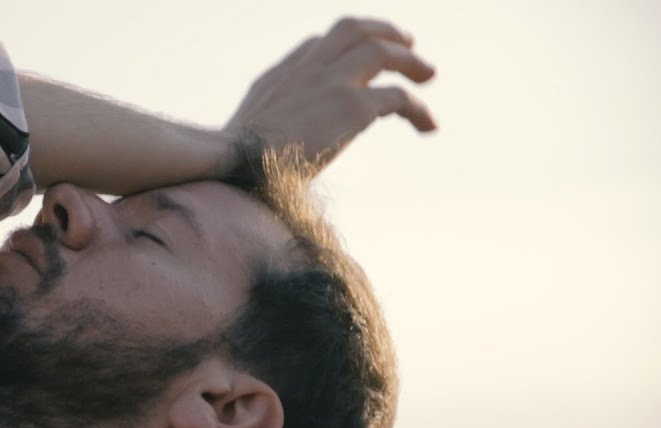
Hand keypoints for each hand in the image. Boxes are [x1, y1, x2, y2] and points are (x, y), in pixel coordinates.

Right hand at [227, 17, 436, 166]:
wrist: (236, 163)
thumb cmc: (232, 164)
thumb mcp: (240, 137)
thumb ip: (259, 133)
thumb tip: (254, 157)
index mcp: (279, 77)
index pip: (316, 46)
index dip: (342, 49)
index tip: (356, 64)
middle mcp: (306, 70)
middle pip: (350, 30)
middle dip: (382, 31)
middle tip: (407, 43)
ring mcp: (330, 82)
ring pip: (380, 51)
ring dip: (408, 60)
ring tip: (428, 75)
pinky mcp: (351, 106)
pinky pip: (398, 96)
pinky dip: (418, 108)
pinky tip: (427, 126)